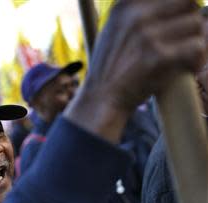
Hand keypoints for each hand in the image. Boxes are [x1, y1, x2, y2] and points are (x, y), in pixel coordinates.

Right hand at [65, 0, 205, 141]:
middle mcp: (136, 15)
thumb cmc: (111, 66)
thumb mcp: (115, 28)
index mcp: (125, 5)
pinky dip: (196, 59)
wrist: (102, 98)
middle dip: (189, 21)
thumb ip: (137, 12)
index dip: (179, 8)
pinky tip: (186, 66)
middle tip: (183, 40)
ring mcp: (147, 35)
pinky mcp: (159, 56)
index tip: (176, 23)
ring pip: (196, 25)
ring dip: (195, 41)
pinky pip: (196, 47)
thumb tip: (173, 4)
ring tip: (183, 56)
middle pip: (188, 3)